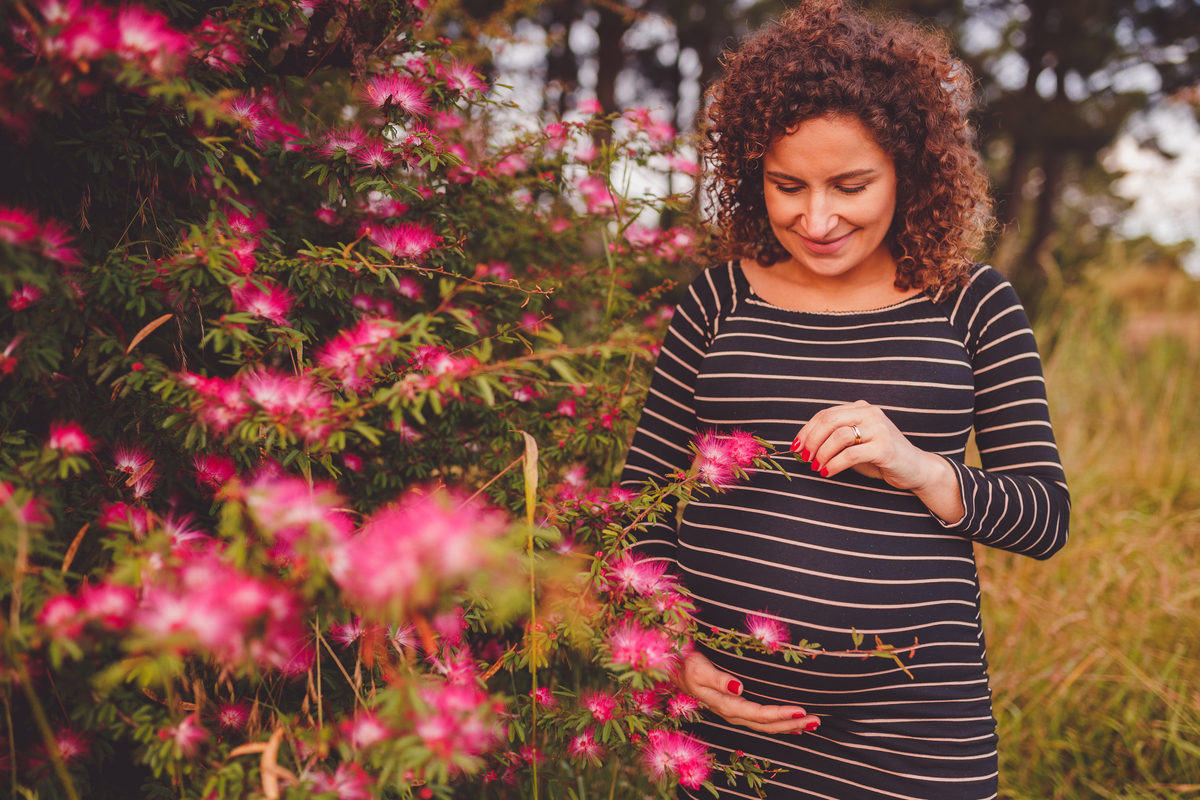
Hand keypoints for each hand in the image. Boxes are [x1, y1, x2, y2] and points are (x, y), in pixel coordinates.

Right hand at [672, 650, 820, 733]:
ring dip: (790, 726)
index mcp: (726, 705)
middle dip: (793, 724)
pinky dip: (780, 723)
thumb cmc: (686, 665)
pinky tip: (792, 723)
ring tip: (812, 724)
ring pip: (766, 726)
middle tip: (816, 720)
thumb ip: (719, 679)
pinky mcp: (736, 709)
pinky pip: (761, 721)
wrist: (673, 669)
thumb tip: (739, 686)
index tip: (802, 710)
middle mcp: (732, 713)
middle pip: (767, 725)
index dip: (781, 714)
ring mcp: (735, 713)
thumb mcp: (699, 669)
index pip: (759, 714)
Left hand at [790, 400, 964, 523]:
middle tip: (804, 458)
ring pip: (838, 436)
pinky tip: (828, 472)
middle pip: (829, 421)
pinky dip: (834, 465)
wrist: (915, 469)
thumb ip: (834, 439)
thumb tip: (802, 446)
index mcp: (861, 408)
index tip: (795, 447)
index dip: (807, 431)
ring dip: (822, 454)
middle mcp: (870, 413)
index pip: (825, 414)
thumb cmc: (879, 457)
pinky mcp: (884, 447)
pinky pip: (851, 454)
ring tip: (817, 467)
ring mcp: (879, 428)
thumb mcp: (855, 444)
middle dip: (811, 441)